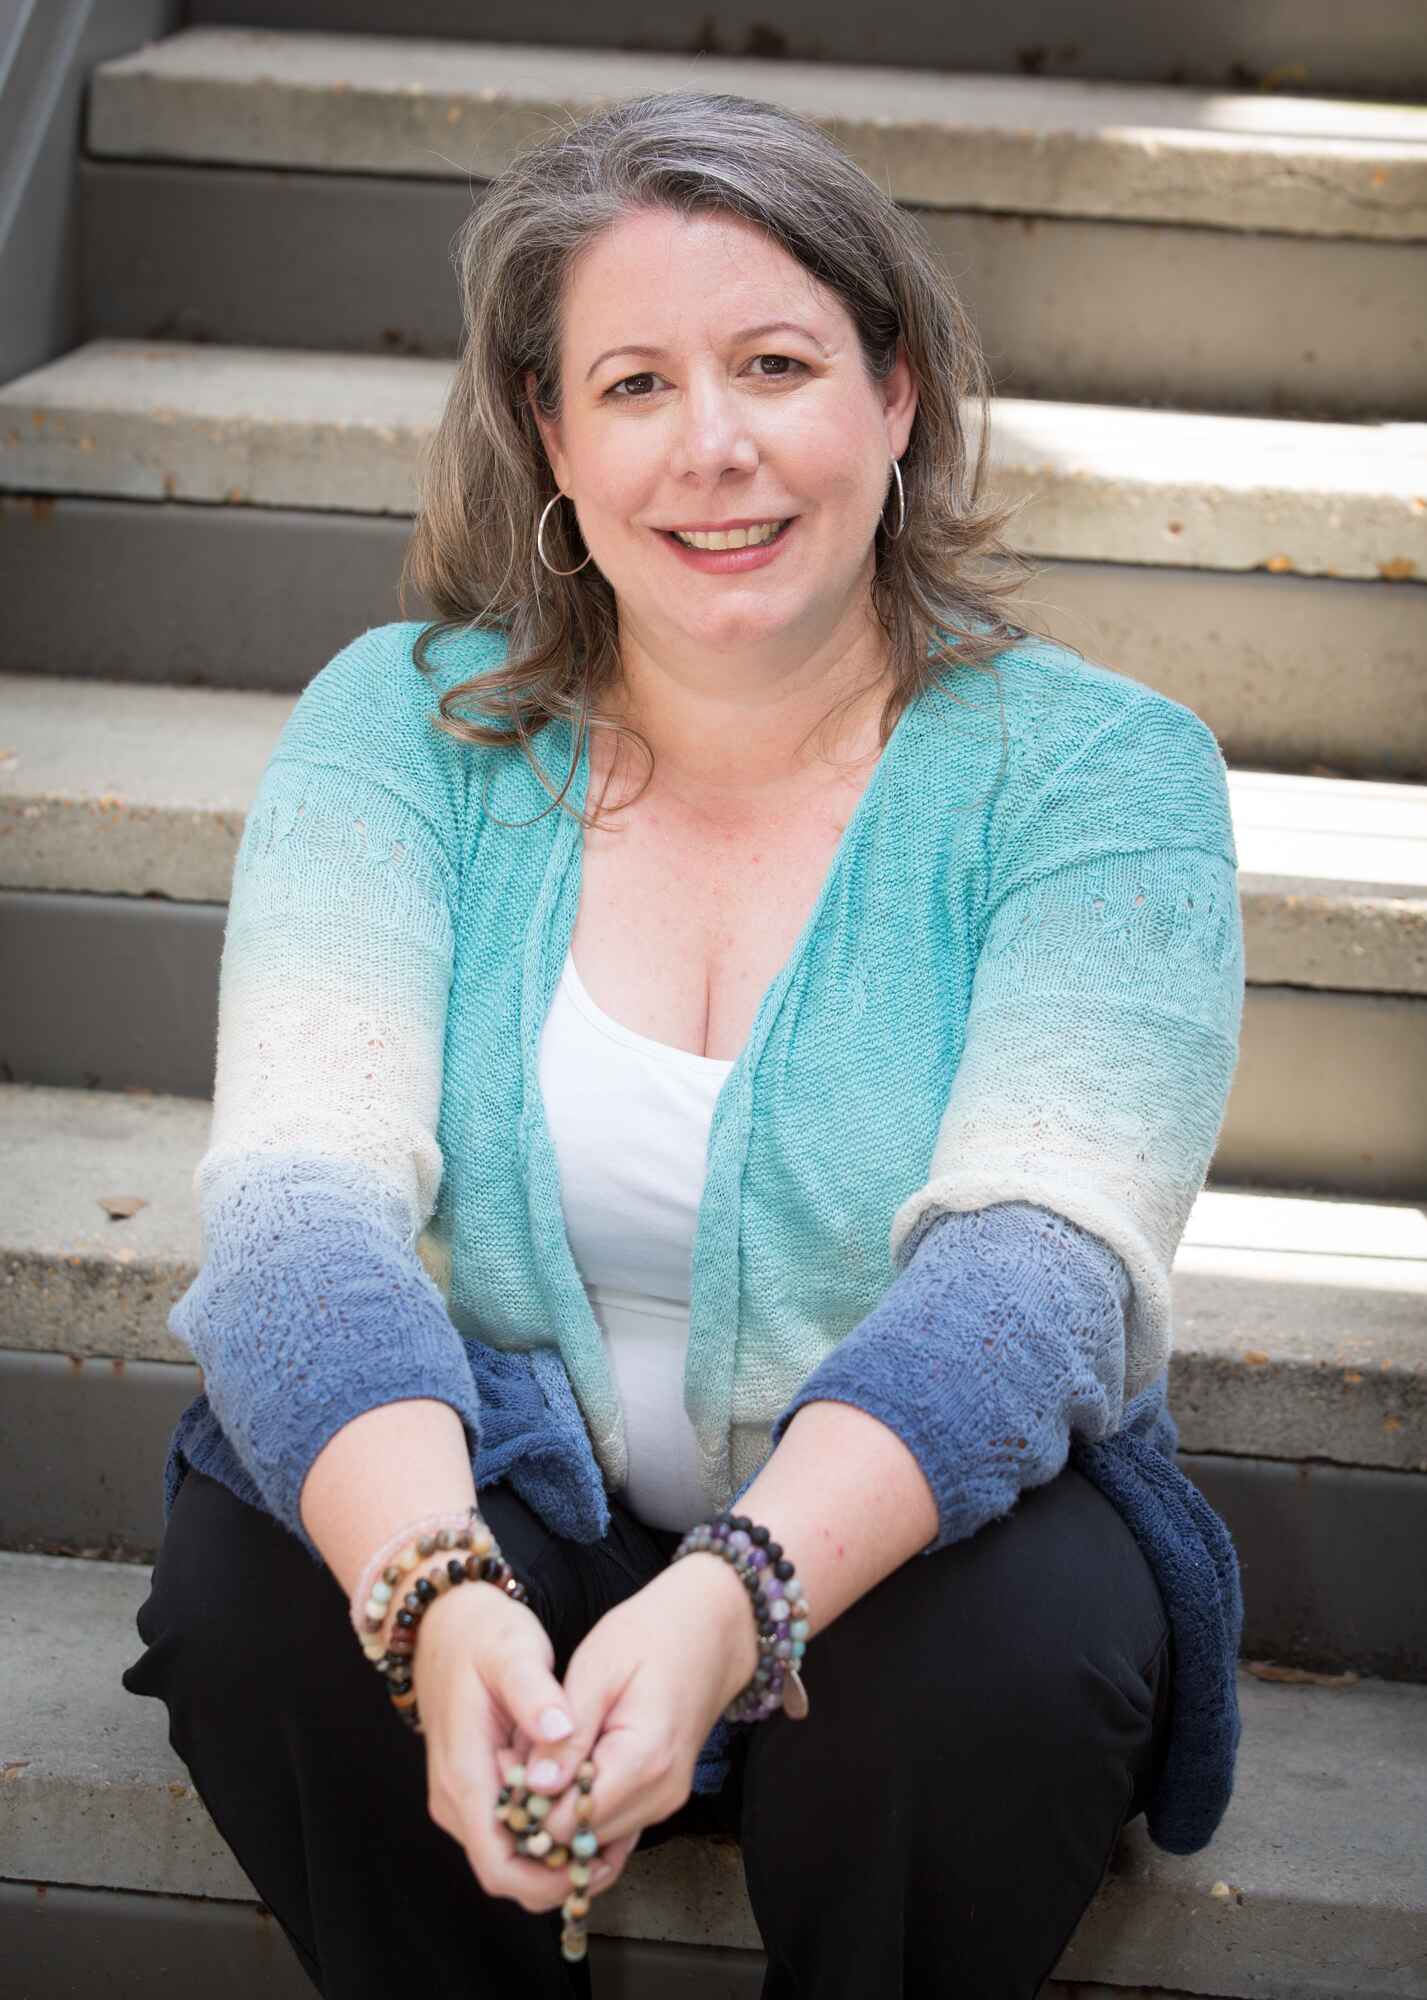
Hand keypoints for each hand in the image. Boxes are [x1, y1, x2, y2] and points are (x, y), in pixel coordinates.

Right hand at [412, 1582, 632, 1914]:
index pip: (498, 1862)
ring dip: (555, 1855)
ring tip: (606, 1830)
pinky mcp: (475, 1790)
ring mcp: (463, 1798)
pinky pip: (510, 1832)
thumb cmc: (482, 1635)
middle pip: (506, 1871)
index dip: (546, 1878)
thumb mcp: (512, 1651)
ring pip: (510, 1856)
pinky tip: (584, 1807)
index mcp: (463, 1774)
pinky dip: (546, 1832)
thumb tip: (561, 1732)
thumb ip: (534, 1694)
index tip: (593, 1862)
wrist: (446, 1623)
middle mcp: (456, 1799)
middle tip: (611, 1852)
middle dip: (558, 1872)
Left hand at [506, 1553, 759, 1892]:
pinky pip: (614, 1825)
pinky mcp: (662, 1797)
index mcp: (643, 1761)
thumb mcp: (597, 1668)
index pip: (567, 1823)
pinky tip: (563, 1776)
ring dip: (560, 1813)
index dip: (526, 1806)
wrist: (710, 1628)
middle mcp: (660, 1794)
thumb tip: (534, 1788)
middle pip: (580, 1839)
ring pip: (595, 1838)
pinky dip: (584, 1812)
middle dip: (540, 1813)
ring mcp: (665, 1800)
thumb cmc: (651, 1635)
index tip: (503, 1767)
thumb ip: (566, 1732)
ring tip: (537, 1763)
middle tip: (513, 1764)